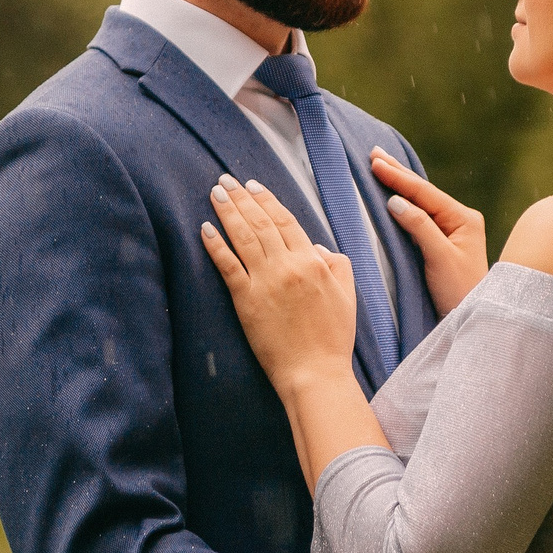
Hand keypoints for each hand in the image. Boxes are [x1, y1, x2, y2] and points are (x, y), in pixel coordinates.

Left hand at [202, 176, 356, 393]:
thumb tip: (319, 248)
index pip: (286, 221)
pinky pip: (228, 265)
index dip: (268, 200)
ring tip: (216, 193)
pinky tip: (205, 228)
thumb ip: (338, 265)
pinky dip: (216, 244)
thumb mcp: (348, 295)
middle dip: (242, 198)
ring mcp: (265, 282)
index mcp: (313, 262)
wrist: (315, 372)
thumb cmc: (333, 338)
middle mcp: (288, 266)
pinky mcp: (246, 300)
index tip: (253, 185)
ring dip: (228, 212)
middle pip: (261, 223)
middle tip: (226, 180)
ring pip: (243, 237)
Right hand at [370, 148, 487, 314]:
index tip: (375, 163)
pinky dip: (405, 201)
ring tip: (381, 164)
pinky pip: (421, 215)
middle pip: (424, 191)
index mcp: (464, 218)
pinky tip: (396, 193)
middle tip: (374, 153)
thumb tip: (396, 202)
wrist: (476, 317)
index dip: (399, 178)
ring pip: (422, 201)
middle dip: (398, 172)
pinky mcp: (445, 242)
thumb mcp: (440, 258)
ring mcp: (454, 230)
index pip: (425, 193)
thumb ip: (420, 227)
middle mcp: (460, 219)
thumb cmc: (460, 292)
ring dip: (400, 183)